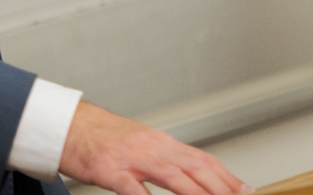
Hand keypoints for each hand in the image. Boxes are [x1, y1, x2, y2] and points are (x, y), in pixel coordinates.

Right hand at [57, 100, 250, 194]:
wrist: (67, 124)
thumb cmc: (101, 138)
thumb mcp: (138, 145)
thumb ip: (163, 160)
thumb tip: (188, 174)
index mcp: (161, 143)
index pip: (202, 159)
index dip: (226, 176)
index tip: (245, 190)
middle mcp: (152, 147)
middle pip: (195, 167)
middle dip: (221, 187)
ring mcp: (132, 158)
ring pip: (173, 177)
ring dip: (197, 193)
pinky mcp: (110, 169)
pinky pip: (133, 189)